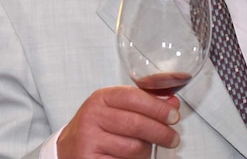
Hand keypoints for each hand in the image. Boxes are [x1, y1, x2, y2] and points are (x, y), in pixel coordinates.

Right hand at [57, 86, 180, 158]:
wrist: (69, 148)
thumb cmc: (99, 127)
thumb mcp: (117, 108)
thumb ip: (145, 103)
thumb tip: (172, 103)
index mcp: (101, 98)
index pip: (135, 97)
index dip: (158, 107)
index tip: (174, 116)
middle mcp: (92, 116)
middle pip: (137, 124)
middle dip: (161, 133)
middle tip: (173, 139)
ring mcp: (88, 140)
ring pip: (133, 147)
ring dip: (147, 150)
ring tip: (147, 149)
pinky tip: (133, 158)